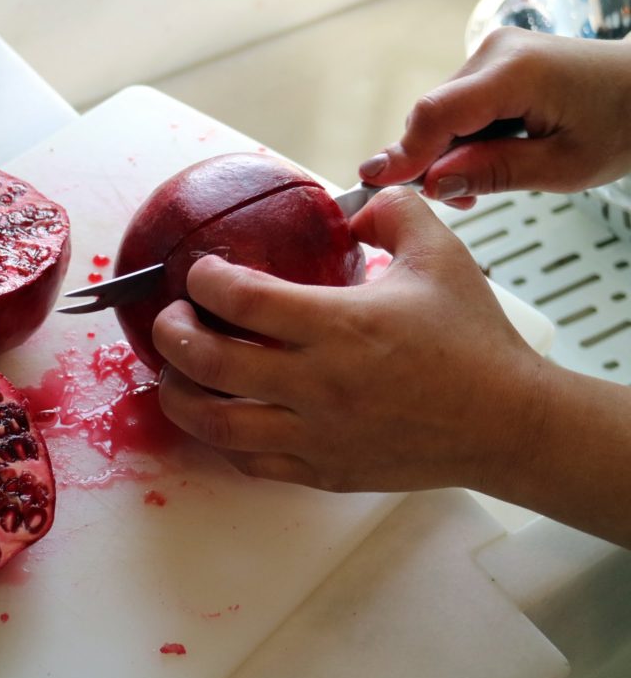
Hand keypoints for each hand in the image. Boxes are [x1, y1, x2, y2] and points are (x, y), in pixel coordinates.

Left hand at [152, 188, 550, 493]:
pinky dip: (220, 437)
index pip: (242, 300)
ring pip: (215, 424)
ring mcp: (316, 435)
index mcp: (341, 325)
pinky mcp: (322, 471)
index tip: (201, 271)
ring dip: (179, 393)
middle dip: (172, 334)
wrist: (508, 424)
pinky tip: (219, 413)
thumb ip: (391, 212)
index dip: (205, 280)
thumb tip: (348, 206)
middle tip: (170, 317)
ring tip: (173, 370)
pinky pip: (249, 461)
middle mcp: (318, 384)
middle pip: (209, 363)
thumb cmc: (474, 341)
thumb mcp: (440, 255)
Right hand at [359, 27, 630, 208]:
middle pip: (432, 114)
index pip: (436, 114)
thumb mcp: (562, 167)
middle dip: (430, 161)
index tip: (376, 183)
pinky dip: (460, 137)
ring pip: (440, 113)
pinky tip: (483, 157)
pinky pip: (456, 105)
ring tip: (477, 183)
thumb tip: (435, 183)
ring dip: (446, 152)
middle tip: (457, 202)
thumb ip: (493, 173)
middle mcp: (496, 52)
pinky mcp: (492, 62)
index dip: (404, 153)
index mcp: (517, 73)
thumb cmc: (622, 122)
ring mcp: (493, 53)